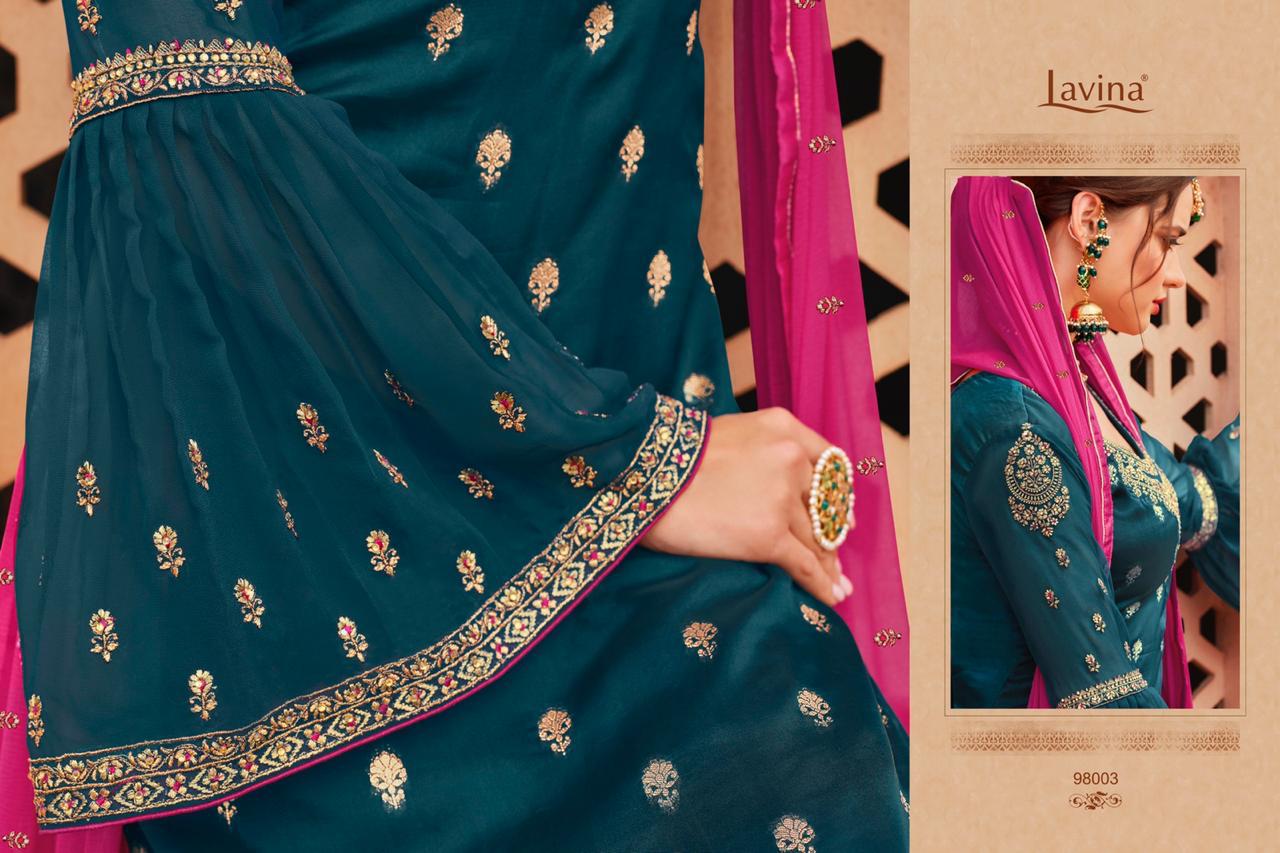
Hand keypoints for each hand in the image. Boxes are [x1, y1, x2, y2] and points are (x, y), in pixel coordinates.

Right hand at [640, 407, 852, 605]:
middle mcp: (791, 460)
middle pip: (823, 507)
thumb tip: (774, 484)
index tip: (841, 516)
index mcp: (783, 429)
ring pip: (817, 540)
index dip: (838, 495)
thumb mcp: (728, 434)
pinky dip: (821, 584)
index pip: (829, 465)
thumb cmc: (671, 458)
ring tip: (839, 583)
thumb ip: (760, 452)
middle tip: (838, 558)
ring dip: (830, 566)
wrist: (643, 478)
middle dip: (832, 537)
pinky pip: (805, 565)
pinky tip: (831, 596)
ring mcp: (781, 499)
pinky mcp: (768, 536)